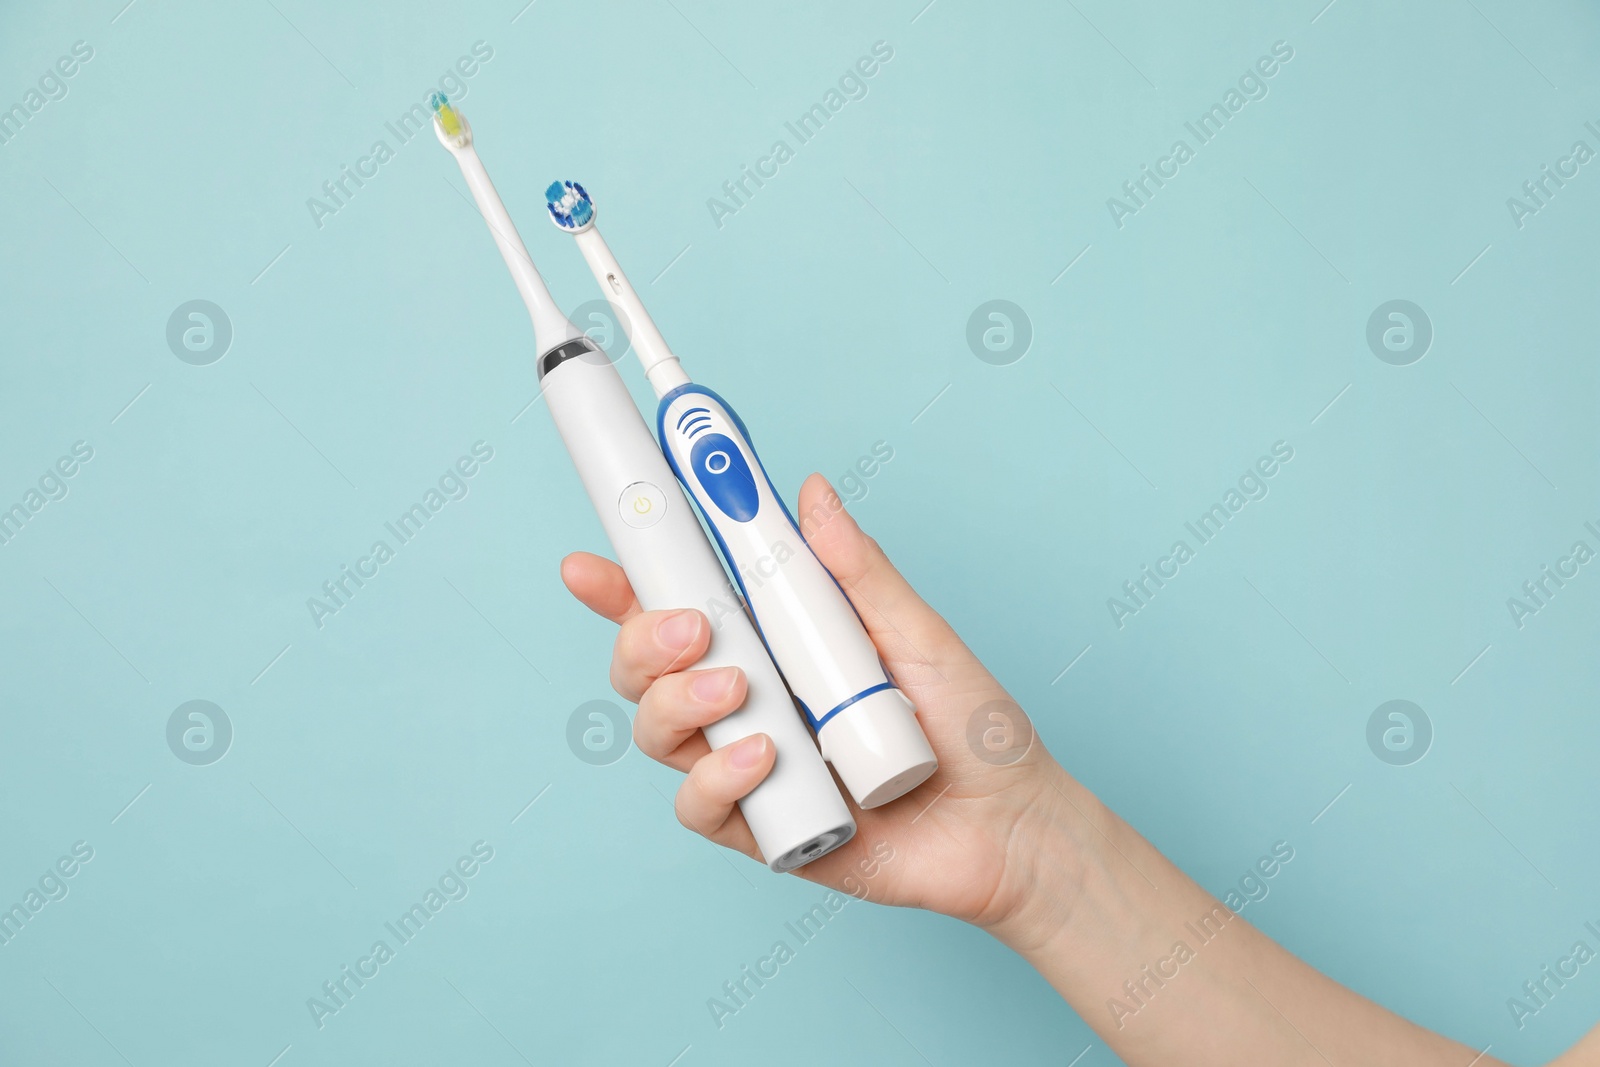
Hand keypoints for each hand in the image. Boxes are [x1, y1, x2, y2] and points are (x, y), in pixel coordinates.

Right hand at [561, 474, 1078, 928]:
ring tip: (738, 689)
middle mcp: (750, 700)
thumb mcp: (917, 634)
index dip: (624, 585)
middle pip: (645, 667)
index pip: (679, 606)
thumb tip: (813, 491)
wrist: (1014, 825)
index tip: (590, 562)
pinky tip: (762, 757)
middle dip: (643, 638)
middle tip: (691, 628)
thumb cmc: (972, 728)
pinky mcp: (762, 829)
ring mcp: (749, 765)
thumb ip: (857, 570)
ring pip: (657, 730)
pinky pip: (699, 804)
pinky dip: (716, 777)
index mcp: (775, 644)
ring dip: (676, 701)